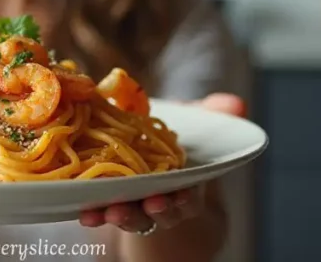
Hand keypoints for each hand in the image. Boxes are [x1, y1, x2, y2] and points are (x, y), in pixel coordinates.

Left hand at [78, 92, 246, 234]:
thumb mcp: (192, 125)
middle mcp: (162, 202)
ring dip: (122, 216)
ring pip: (133, 217)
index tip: (181, 196)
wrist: (151, 165)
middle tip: (151, 204)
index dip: (186, 199)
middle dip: (156, 210)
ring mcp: (136, 206)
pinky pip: (104, 213)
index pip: (189, 198)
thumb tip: (236, 104)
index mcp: (184, 185)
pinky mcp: (110, 204)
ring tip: (110, 212)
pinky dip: (95, 214)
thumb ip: (214, 115)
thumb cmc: (172, 143)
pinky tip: (84, 214)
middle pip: (161, 213)